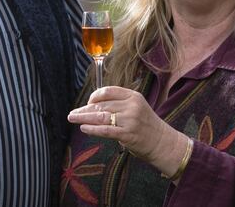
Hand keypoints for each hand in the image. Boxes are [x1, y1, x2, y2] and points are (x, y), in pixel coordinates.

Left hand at [67, 86, 186, 176]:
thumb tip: (92, 105)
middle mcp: (131, 106)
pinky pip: (105, 130)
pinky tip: (83, 128)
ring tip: (73, 118)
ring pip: (101, 117)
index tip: (87, 103)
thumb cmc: (145, 125)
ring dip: (84, 118)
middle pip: (102, 105)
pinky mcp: (127, 134)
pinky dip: (92, 129)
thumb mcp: (136, 107)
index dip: (94, 96)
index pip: (108, 91)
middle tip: (73, 113)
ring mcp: (130, 120)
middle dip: (85, 109)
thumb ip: (119, 104)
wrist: (162, 142)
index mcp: (133, 96)